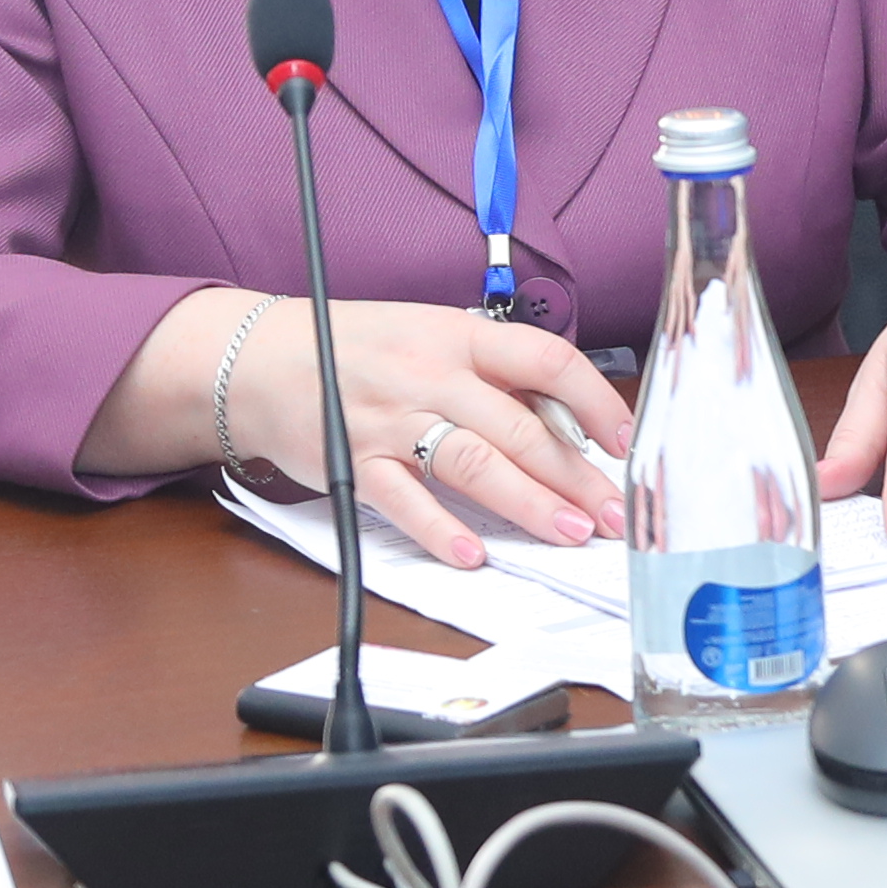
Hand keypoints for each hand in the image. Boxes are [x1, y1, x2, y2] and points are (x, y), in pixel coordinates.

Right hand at [279, 302, 633, 567]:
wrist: (263, 358)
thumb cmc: (359, 348)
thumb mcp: (432, 334)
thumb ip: (492, 374)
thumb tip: (565, 424)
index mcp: (458, 335)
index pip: (544, 360)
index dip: (593, 400)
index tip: (623, 440)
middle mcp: (429, 374)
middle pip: (516, 425)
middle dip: (573, 474)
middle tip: (610, 512)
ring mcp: (390, 420)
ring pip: (471, 462)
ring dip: (525, 502)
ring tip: (567, 532)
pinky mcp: (353, 462)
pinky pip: (403, 500)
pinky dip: (439, 529)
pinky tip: (474, 553)